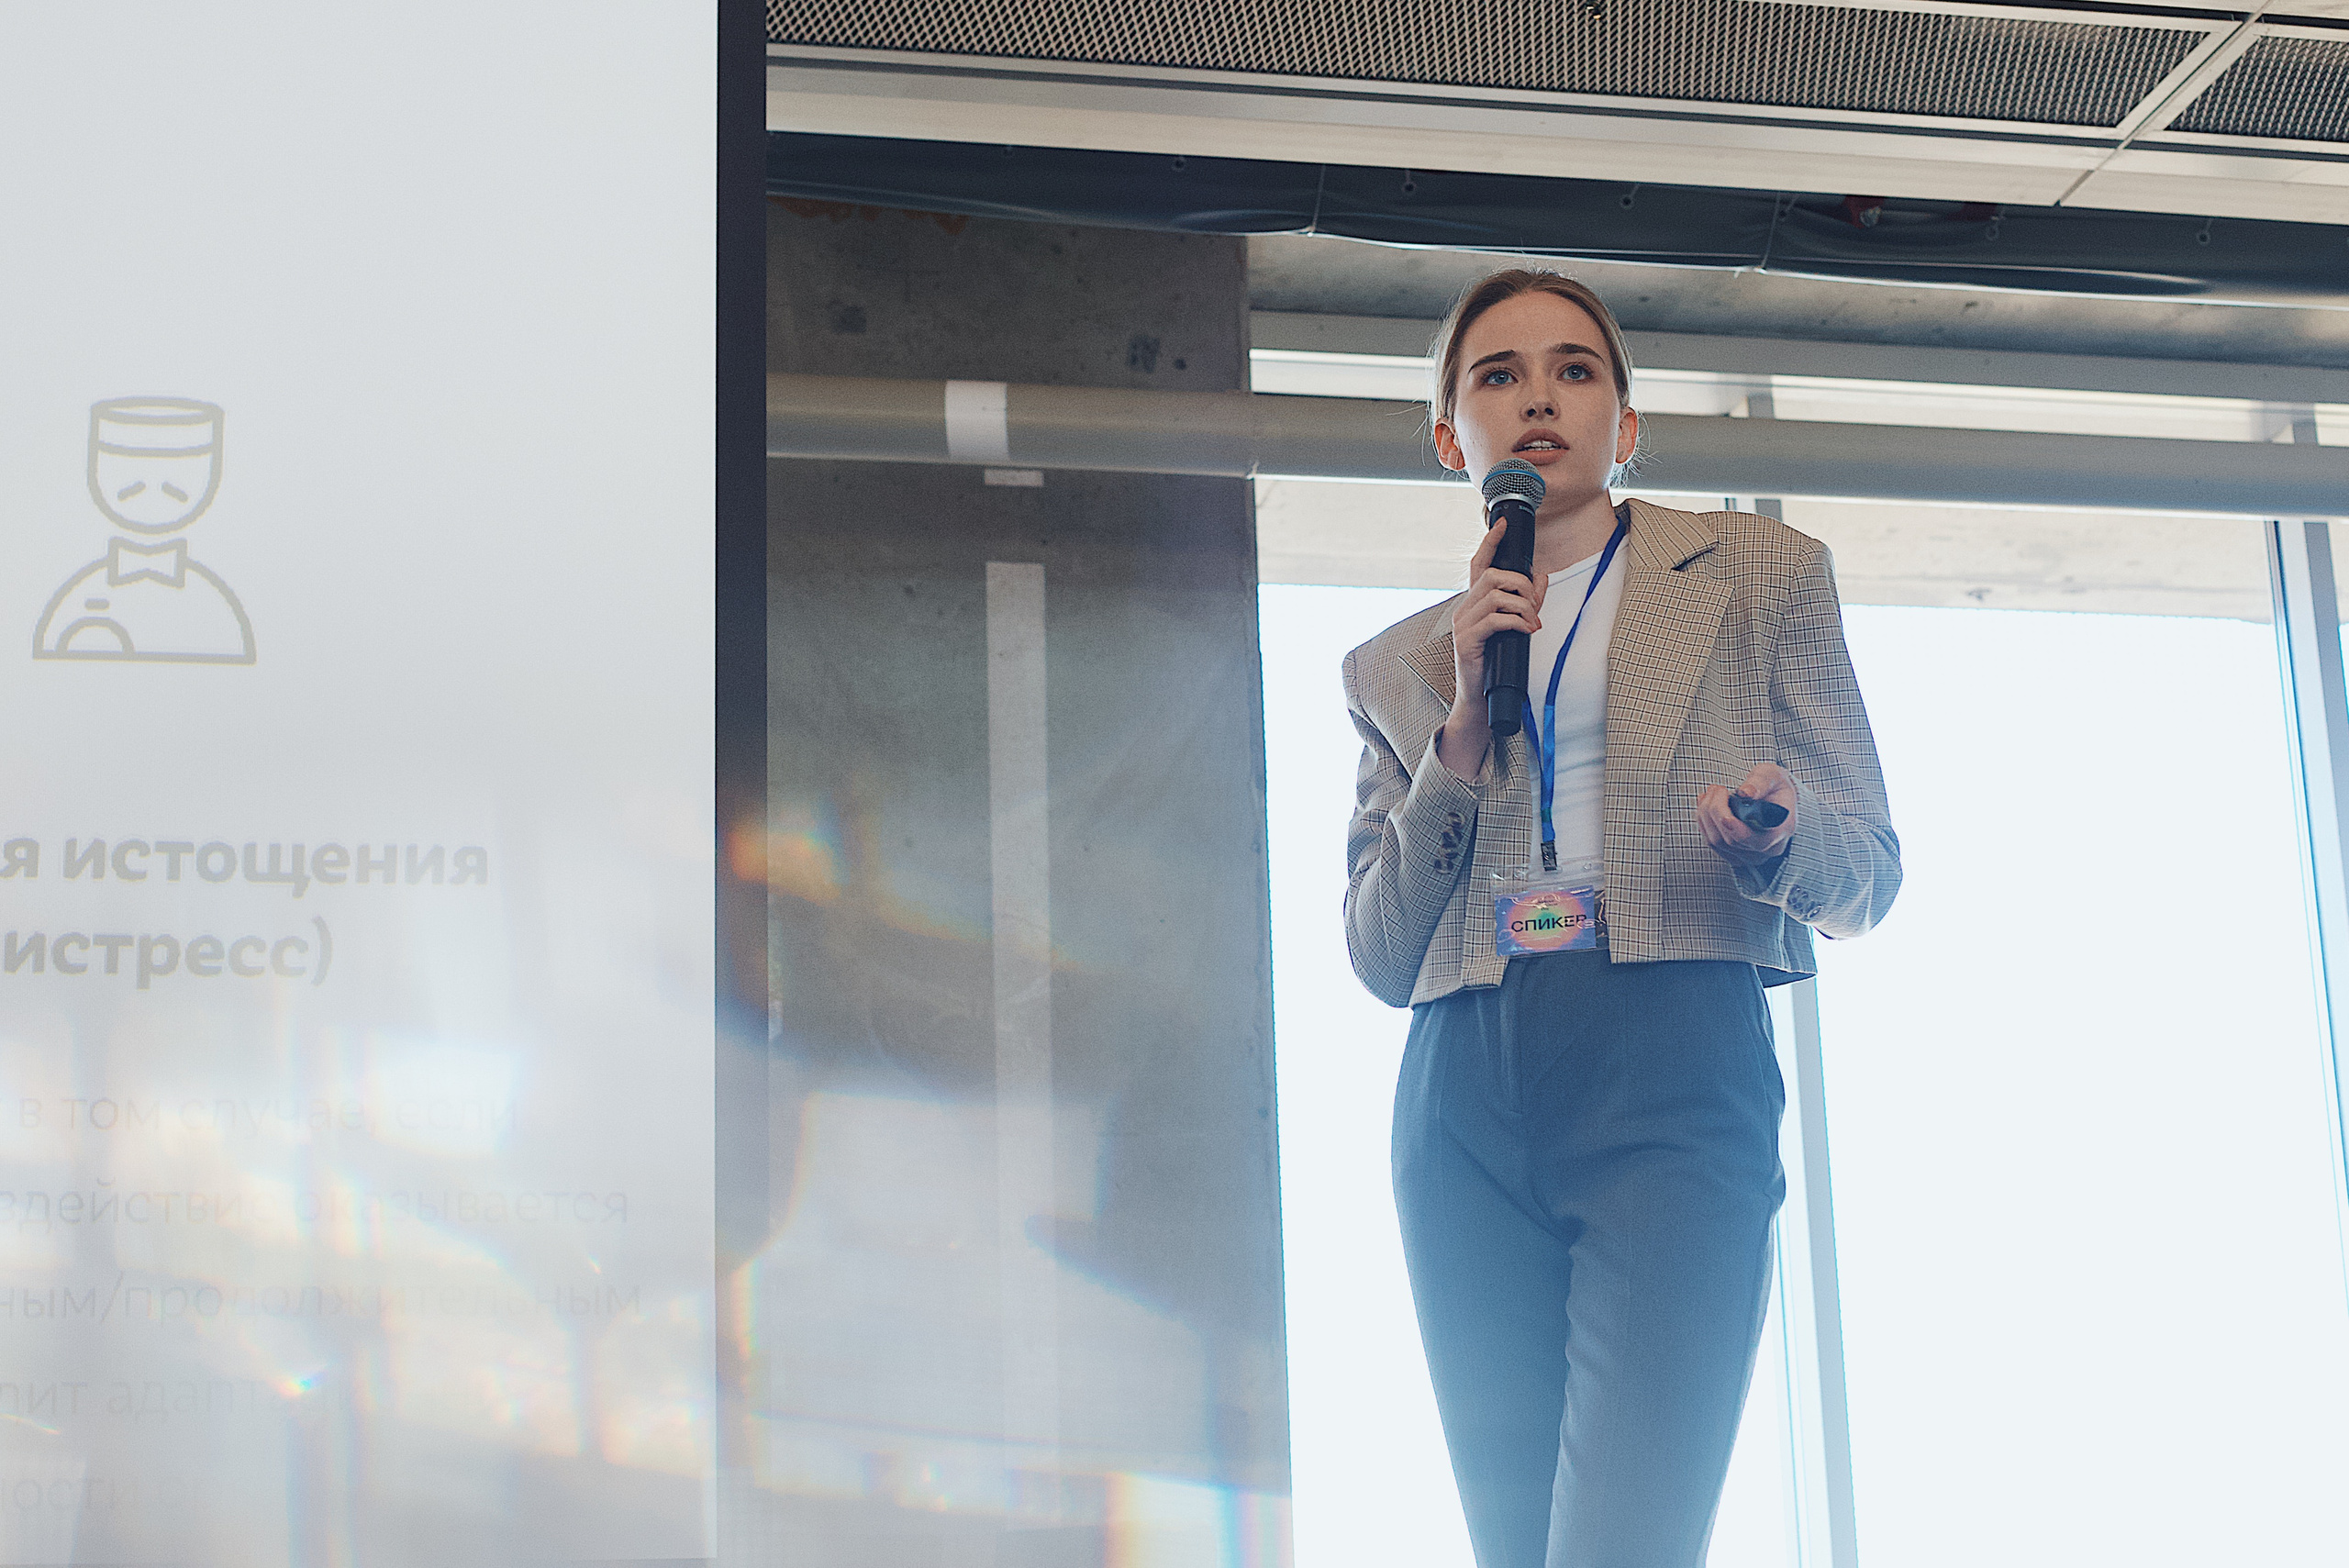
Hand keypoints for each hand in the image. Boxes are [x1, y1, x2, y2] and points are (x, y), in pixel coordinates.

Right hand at [1437, 520, 1545, 779]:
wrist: (1480, 697)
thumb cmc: (1496, 661)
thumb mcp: (1514, 626)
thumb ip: (1527, 601)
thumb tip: (1543, 577)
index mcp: (1474, 602)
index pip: (1479, 563)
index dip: (1490, 541)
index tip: (1502, 523)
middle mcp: (1465, 609)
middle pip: (1492, 576)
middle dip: (1520, 584)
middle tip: (1535, 603)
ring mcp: (1463, 625)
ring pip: (1495, 595)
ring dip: (1522, 605)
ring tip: (1533, 621)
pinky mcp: (1467, 642)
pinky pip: (1494, 620)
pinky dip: (1516, 621)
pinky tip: (1527, 630)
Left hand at [1698, 762, 1797, 867]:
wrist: (1775, 798)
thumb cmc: (1775, 786)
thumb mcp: (1773, 775)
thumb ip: (1761, 782)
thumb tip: (1745, 792)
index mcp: (1783, 830)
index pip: (1759, 841)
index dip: (1737, 830)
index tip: (1724, 815)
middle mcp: (1768, 848)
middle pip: (1732, 840)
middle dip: (1716, 811)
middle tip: (1717, 788)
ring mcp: (1751, 854)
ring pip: (1718, 842)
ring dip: (1706, 815)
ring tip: (1711, 792)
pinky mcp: (1735, 854)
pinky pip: (1713, 843)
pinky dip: (1704, 822)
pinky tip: (1705, 804)